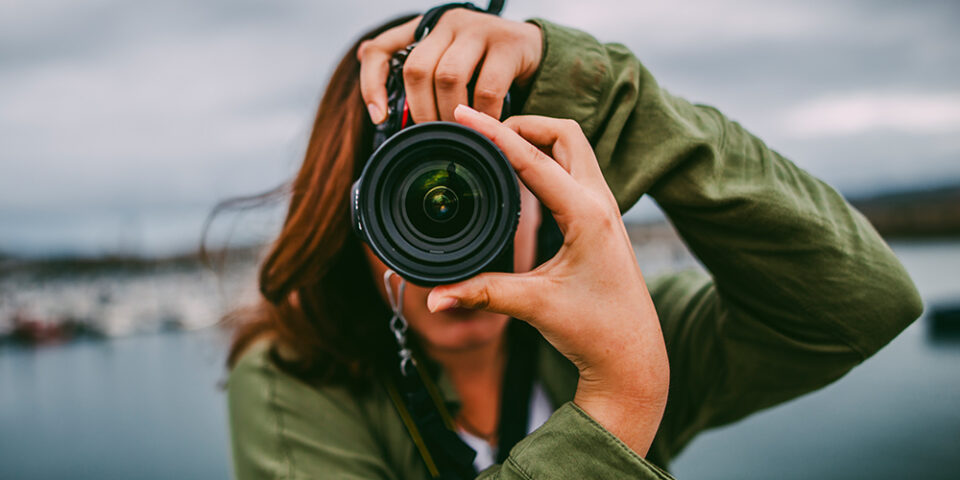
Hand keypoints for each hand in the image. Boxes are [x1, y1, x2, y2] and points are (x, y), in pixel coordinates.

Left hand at [357, 10, 542, 123]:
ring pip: (449, 77)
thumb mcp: (447, 65)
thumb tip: (372, 92)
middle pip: (417, 69)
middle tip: (432, 136)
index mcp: (426, 29)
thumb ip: (417, 75)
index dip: (373, 84)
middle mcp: (448, 23)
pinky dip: (483, 116)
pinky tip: (485, 128)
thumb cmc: (482, 64)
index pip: (381, 49)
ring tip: (458, 135)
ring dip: (449, 114)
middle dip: (421, 111)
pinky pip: (487, 89)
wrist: (533, 52)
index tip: (379, 117)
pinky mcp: (507, 44)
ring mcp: (478, 29)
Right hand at [427, 105, 669, 455]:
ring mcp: (605, 208)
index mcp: (587, 215)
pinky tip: (521, 172)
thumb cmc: (595, 330)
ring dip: (537, 137)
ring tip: (496, 144)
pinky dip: (546, 158)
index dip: (493, 132)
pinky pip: (575, 169)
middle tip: (482, 130)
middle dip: (522, 123)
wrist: (632, 356)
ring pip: (573, 147)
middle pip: (563, 133)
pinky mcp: (602, 219)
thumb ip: (481, 294)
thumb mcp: (534, 307)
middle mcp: (600, 202)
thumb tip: (434, 297)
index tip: (464, 113)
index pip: (532, 159)